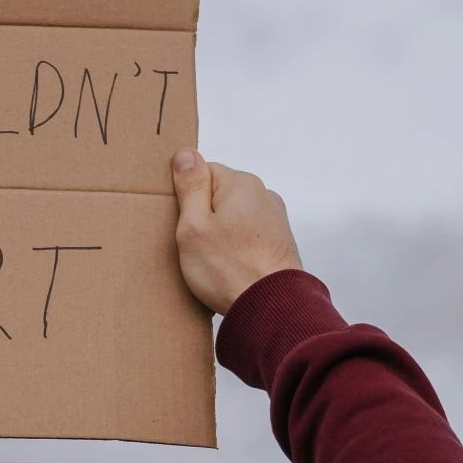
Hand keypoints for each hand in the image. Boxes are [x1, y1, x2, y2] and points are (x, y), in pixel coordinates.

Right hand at [171, 148, 303, 314]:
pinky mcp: (278, 243)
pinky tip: (229, 269)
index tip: (184, 223)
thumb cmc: (231, 270)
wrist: (272, 308)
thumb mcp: (194, 225)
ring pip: (232, 218)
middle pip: (218, 195)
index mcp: (241, 183)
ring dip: (220, 236)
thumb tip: (185, 154)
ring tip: (214, 263)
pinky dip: (236, 250)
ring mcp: (274, 220)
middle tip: (195, 247)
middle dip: (203, 218)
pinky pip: (247, 237)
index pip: (202, 173)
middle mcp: (263, 195)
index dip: (186, 199)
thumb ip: (190, 186)